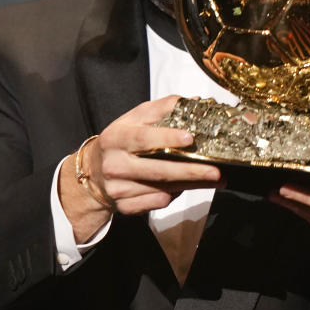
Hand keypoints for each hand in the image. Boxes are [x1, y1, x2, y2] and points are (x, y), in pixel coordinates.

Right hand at [60, 95, 221, 240]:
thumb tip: (194, 102)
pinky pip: (158, 202)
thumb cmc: (121, 141)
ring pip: (162, 190)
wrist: (93, 172)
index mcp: (116, 138)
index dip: (167, 138)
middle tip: (216, 172)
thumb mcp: (134, 119)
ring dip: (191, 185)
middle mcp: (115, 165)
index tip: (191, 138)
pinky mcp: (125, 207)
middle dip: (190, 172)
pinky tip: (186, 186)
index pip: (143, 138)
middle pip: (157, 170)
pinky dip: (175, 195)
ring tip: (214, 180)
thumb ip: (162, 109)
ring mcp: (118, 189)